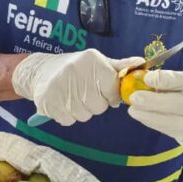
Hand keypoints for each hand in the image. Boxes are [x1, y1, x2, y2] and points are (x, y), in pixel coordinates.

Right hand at [12, 50, 142, 125]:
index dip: (110, 94)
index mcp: (91, 60)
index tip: (103, 90)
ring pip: (84, 115)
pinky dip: (68, 115)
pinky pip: (69, 120)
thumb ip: (119, 66)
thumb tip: (142, 63)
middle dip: (95, 103)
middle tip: (85, 93)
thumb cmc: (76, 68)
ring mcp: (60, 88)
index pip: (112, 88)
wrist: (40, 71)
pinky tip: (63, 102)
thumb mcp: (97, 62)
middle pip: (99, 106)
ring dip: (82, 110)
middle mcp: (75, 72)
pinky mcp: (48, 103)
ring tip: (73, 96)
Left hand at [127, 70, 182, 147]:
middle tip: (134, 97)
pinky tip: (144, 118)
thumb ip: (174, 80)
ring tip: (133, 110)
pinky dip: (155, 124)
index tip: (147, 78)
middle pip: (179, 104)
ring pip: (173, 123)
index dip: (166, 80)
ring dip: (149, 116)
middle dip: (153, 101)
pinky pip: (171, 132)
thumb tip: (146, 80)